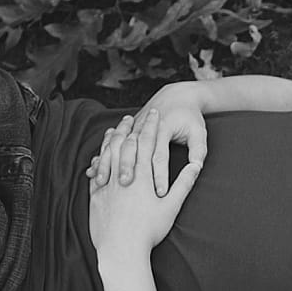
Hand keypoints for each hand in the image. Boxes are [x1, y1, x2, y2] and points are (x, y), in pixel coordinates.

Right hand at [87, 81, 208, 195]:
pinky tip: (92, 173)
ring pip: (117, 148)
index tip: (160, 194)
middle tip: (125, 192)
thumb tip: (197, 168)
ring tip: (101, 183)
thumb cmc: (190, 117)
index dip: (160, 176)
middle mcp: (144, 127)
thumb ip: (199, 150)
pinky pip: (109, 145)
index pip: (160, 157)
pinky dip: (101, 158)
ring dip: (108, 165)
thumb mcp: (199, 132)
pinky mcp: (126, 130)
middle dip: (128, 171)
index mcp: (163, 128)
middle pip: (133, 152)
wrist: (176, 96)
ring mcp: (132, 128)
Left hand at [89, 109, 200, 260]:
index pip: (146, 143)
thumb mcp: (171, 207)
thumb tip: (196, 166)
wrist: (121, 251)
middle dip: (132, 127)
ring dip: (113, 138)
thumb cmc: (149, 231)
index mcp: (142, 177)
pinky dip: (100, 157)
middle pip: (125, 143)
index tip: (155, 114)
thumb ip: (183, 183)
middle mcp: (122, 176)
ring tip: (118, 127)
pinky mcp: (95, 195)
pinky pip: (97, 169)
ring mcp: (106, 185)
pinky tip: (102, 153)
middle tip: (136, 115)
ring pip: (108, 153)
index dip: (151, 126)